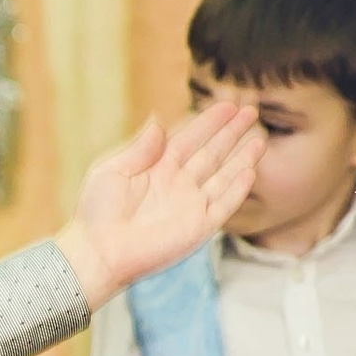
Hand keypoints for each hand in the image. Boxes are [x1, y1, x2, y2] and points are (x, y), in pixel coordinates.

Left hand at [52, 104, 264, 304]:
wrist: (96, 252)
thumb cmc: (96, 212)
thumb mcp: (112, 171)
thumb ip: (139, 148)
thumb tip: (157, 120)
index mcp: (157, 168)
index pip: (189, 139)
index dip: (209, 122)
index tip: (228, 104)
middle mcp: (177, 184)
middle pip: (211, 153)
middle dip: (231, 133)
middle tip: (251, 111)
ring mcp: (190, 205)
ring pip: (223, 176)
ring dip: (242, 158)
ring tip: (259, 139)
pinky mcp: (198, 227)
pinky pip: (223, 205)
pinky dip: (237, 189)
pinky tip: (249, 171)